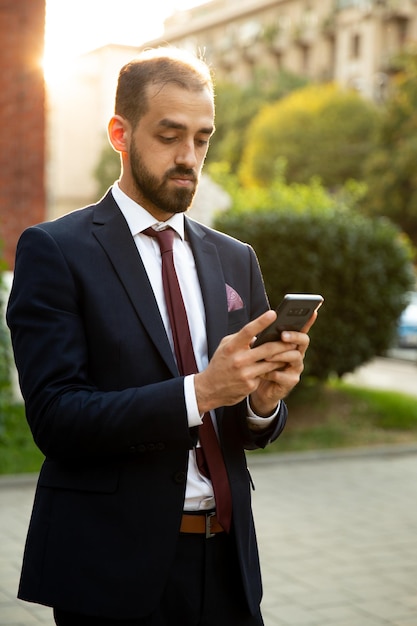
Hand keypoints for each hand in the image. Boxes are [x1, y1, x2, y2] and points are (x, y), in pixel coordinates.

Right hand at [194, 310, 315, 414]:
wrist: (210, 389)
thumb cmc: (220, 363)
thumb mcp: (225, 346)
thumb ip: (241, 339)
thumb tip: (261, 334)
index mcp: (231, 347)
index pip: (248, 331)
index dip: (261, 321)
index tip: (273, 313)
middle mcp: (239, 360)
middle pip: (267, 348)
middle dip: (283, 343)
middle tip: (294, 337)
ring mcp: (245, 374)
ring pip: (271, 363)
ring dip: (283, 357)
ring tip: (292, 351)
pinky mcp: (250, 385)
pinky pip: (266, 374)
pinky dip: (273, 369)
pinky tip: (278, 367)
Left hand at [249, 311, 316, 415]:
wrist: (258, 387)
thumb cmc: (260, 363)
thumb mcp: (261, 348)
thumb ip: (265, 339)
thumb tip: (262, 327)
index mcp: (292, 342)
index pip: (302, 329)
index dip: (309, 321)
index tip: (313, 312)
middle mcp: (297, 353)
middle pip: (303, 341)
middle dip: (294, 336)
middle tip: (283, 335)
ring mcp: (296, 368)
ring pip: (294, 357)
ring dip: (280, 355)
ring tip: (266, 356)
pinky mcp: (290, 381)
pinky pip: (284, 376)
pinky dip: (273, 374)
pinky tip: (263, 373)